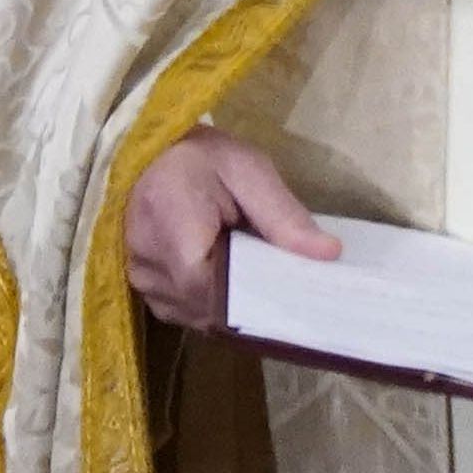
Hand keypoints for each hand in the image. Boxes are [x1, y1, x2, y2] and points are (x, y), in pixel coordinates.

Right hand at [122, 129, 336, 332]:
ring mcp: (143, 281)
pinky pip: (186, 312)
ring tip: (254, 276)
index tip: (292, 287)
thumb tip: (329, 254)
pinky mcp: (143, 288)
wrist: (147, 155)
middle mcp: (150, 265)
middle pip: (211, 309)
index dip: (257, 295)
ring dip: (231, 304)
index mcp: (173, 229)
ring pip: (200, 316)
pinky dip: (211, 303)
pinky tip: (227, 281)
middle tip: (282, 280)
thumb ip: (284, 214)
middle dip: (250, 301)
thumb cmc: (198, 157)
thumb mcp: (248, 170)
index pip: (217, 290)